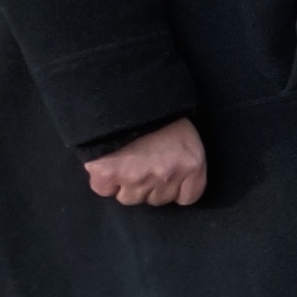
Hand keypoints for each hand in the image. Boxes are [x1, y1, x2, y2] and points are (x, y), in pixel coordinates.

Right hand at [84, 117, 208, 207]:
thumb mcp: (185, 135)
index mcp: (192, 164)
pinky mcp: (109, 175)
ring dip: (125, 185)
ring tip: (124, 160)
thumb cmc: (159, 113)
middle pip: (156, 200)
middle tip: (141, 162)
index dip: (174, 189)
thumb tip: (174, 184)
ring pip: (129, 198)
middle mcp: (167, 175)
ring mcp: (138, 178)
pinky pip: (104, 191)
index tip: (166, 178)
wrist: (125, 97)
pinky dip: (104, 180)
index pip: (188, 197)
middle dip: (148, 186)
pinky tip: (108, 162)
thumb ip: (183, 162)